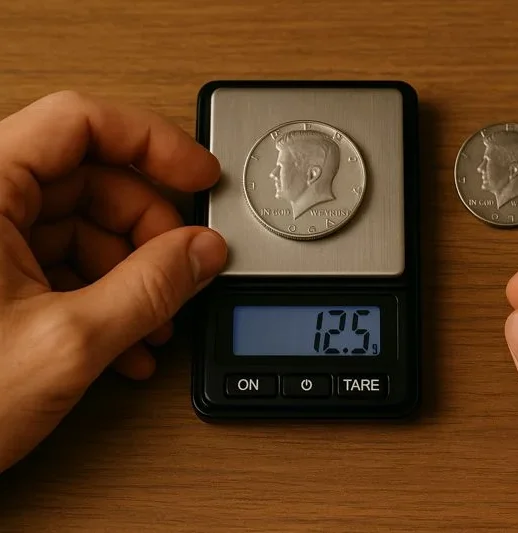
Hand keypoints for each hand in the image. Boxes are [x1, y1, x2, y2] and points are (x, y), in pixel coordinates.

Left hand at [0, 91, 226, 472]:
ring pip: (81, 230)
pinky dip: (103, 299)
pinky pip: (61, 268)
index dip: (151, 143)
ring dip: (132, 275)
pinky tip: (126, 344)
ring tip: (156, 324)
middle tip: (185, 267)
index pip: (78, 122)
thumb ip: (151, 289)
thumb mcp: (68, 343)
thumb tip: (202, 251)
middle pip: (89, 181)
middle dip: (149, 229)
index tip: (198, 173)